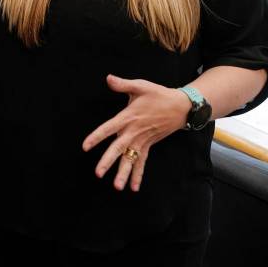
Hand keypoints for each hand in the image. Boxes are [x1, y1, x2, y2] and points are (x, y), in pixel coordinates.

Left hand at [82, 75, 189, 191]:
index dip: (96, 137)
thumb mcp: (141, 86)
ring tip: (117, 187)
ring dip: (124, 173)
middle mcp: (134, 131)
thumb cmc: (159, 95)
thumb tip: (108, 78)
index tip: (85, 146)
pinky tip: (133, 188)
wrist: (182, 107)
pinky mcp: (148, 145)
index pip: (108, 128)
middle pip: (118, 148)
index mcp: (128, 117)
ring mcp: (142, 140)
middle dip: (108, 161)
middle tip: (98, 174)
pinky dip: (138, 174)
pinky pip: (142, 162)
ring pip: (131, 159)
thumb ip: (123, 84)